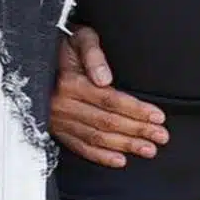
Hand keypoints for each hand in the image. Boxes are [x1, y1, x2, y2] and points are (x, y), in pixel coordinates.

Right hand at [49, 25, 167, 167]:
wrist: (38, 57)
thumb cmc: (65, 46)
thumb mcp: (80, 39)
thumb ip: (93, 54)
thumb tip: (104, 78)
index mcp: (70, 83)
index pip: (110, 101)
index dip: (136, 110)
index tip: (158, 116)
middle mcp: (63, 105)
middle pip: (107, 122)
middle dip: (137, 131)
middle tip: (161, 136)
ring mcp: (58, 120)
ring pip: (96, 138)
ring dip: (124, 146)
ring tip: (148, 149)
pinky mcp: (56, 130)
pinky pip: (79, 147)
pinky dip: (100, 157)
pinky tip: (120, 160)